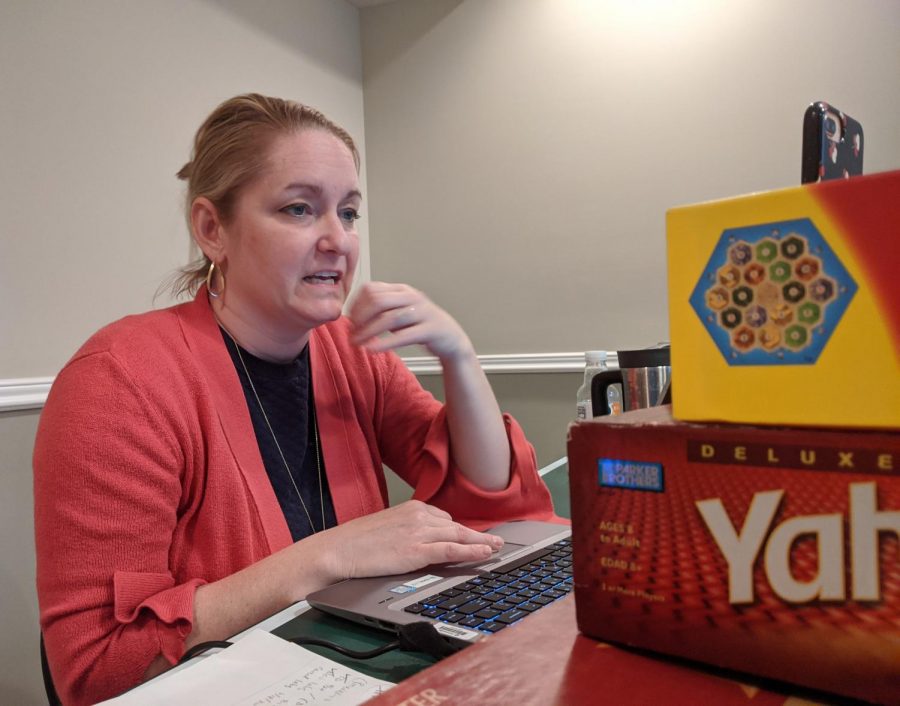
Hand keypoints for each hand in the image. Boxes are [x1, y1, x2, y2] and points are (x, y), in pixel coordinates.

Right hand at [319, 500, 503, 579]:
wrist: (338, 549)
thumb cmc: (356, 541)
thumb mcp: (387, 527)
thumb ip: (407, 529)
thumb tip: (420, 540)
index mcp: (412, 508)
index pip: (444, 518)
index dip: (460, 530)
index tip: (473, 536)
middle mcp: (420, 516)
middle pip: (456, 526)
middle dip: (477, 535)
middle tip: (496, 541)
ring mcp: (420, 533)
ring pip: (459, 537)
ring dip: (481, 543)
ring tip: (496, 548)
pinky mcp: (417, 551)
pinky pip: (451, 550)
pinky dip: (471, 552)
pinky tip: (484, 554)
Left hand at [348, 281, 472, 361]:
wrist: (451, 338)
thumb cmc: (420, 325)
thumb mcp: (399, 312)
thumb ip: (380, 309)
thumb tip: (351, 315)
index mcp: (402, 290)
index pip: (371, 289)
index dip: (355, 304)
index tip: (349, 320)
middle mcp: (412, 297)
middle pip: (378, 301)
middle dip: (360, 318)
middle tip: (352, 333)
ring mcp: (423, 312)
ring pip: (390, 318)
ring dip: (368, 331)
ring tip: (357, 343)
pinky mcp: (430, 330)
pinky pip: (404, 336)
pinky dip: (385, 343)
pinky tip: (373, 349)